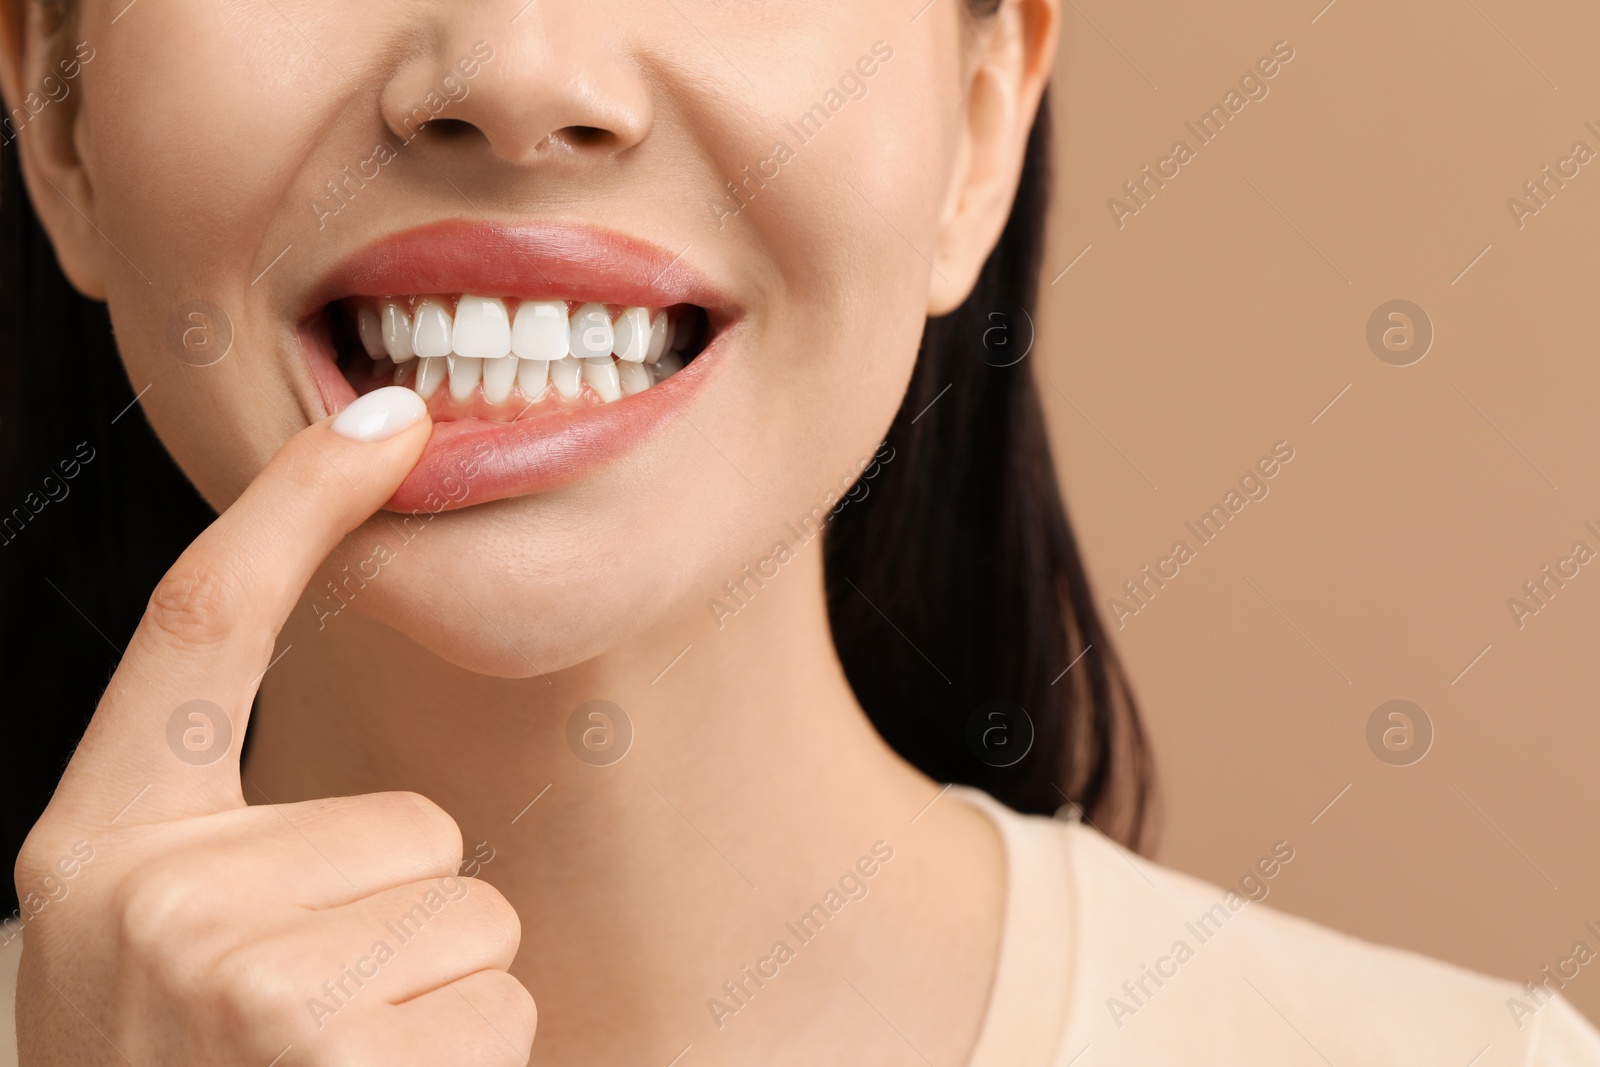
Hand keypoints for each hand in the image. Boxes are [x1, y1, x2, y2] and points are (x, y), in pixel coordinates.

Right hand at [10, 388, 534, 1065]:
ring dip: (430, 1008)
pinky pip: (498, 1004)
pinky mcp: (331, 1050)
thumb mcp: (163, 969)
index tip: (389, 420)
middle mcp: (152, 894)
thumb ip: (238, 858)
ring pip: (467, 916)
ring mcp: (240, 974)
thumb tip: (394, 801)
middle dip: (399, 929)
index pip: (202, 628)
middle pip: (412, 824)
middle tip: (308, 1041)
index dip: (295, 506)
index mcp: (99, 850)